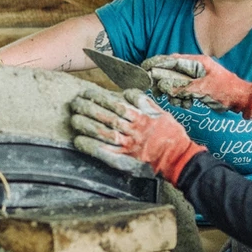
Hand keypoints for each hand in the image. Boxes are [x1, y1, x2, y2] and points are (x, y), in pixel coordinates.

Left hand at [69, 86, 204, 182]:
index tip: (86, 93)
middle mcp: (134, 131)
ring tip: (73, 119)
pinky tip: (78, 141)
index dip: (100, 98)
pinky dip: (91, 147)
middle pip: (107, 118)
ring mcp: (129, 146)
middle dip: (89, 109)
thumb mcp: (160, 113)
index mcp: (142, 117)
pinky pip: (105, 152)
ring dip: (87, 126)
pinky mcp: (125, 159)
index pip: (117, 105)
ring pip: (104, 134)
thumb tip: (127, 93)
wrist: (177, 157)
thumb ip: (144, 102)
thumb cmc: (169, 134)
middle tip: (75, 104)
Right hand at [142, 53, 251, 117]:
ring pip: (175, 84)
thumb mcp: (203, 88)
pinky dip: (181, 98)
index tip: (144, 69)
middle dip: (164, 83)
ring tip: (182, 101)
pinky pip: (182, 91)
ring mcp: (196, 77)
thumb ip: (181, 87)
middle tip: (158, 92)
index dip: (156, 64)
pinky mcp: (197, 87)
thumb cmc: (226, 90)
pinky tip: (187, 103)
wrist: (241, 100)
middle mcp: (194, 67)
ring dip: (174, 94)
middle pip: (171, 72)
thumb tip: (162, 86)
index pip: (171, 60)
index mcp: (196, 62)